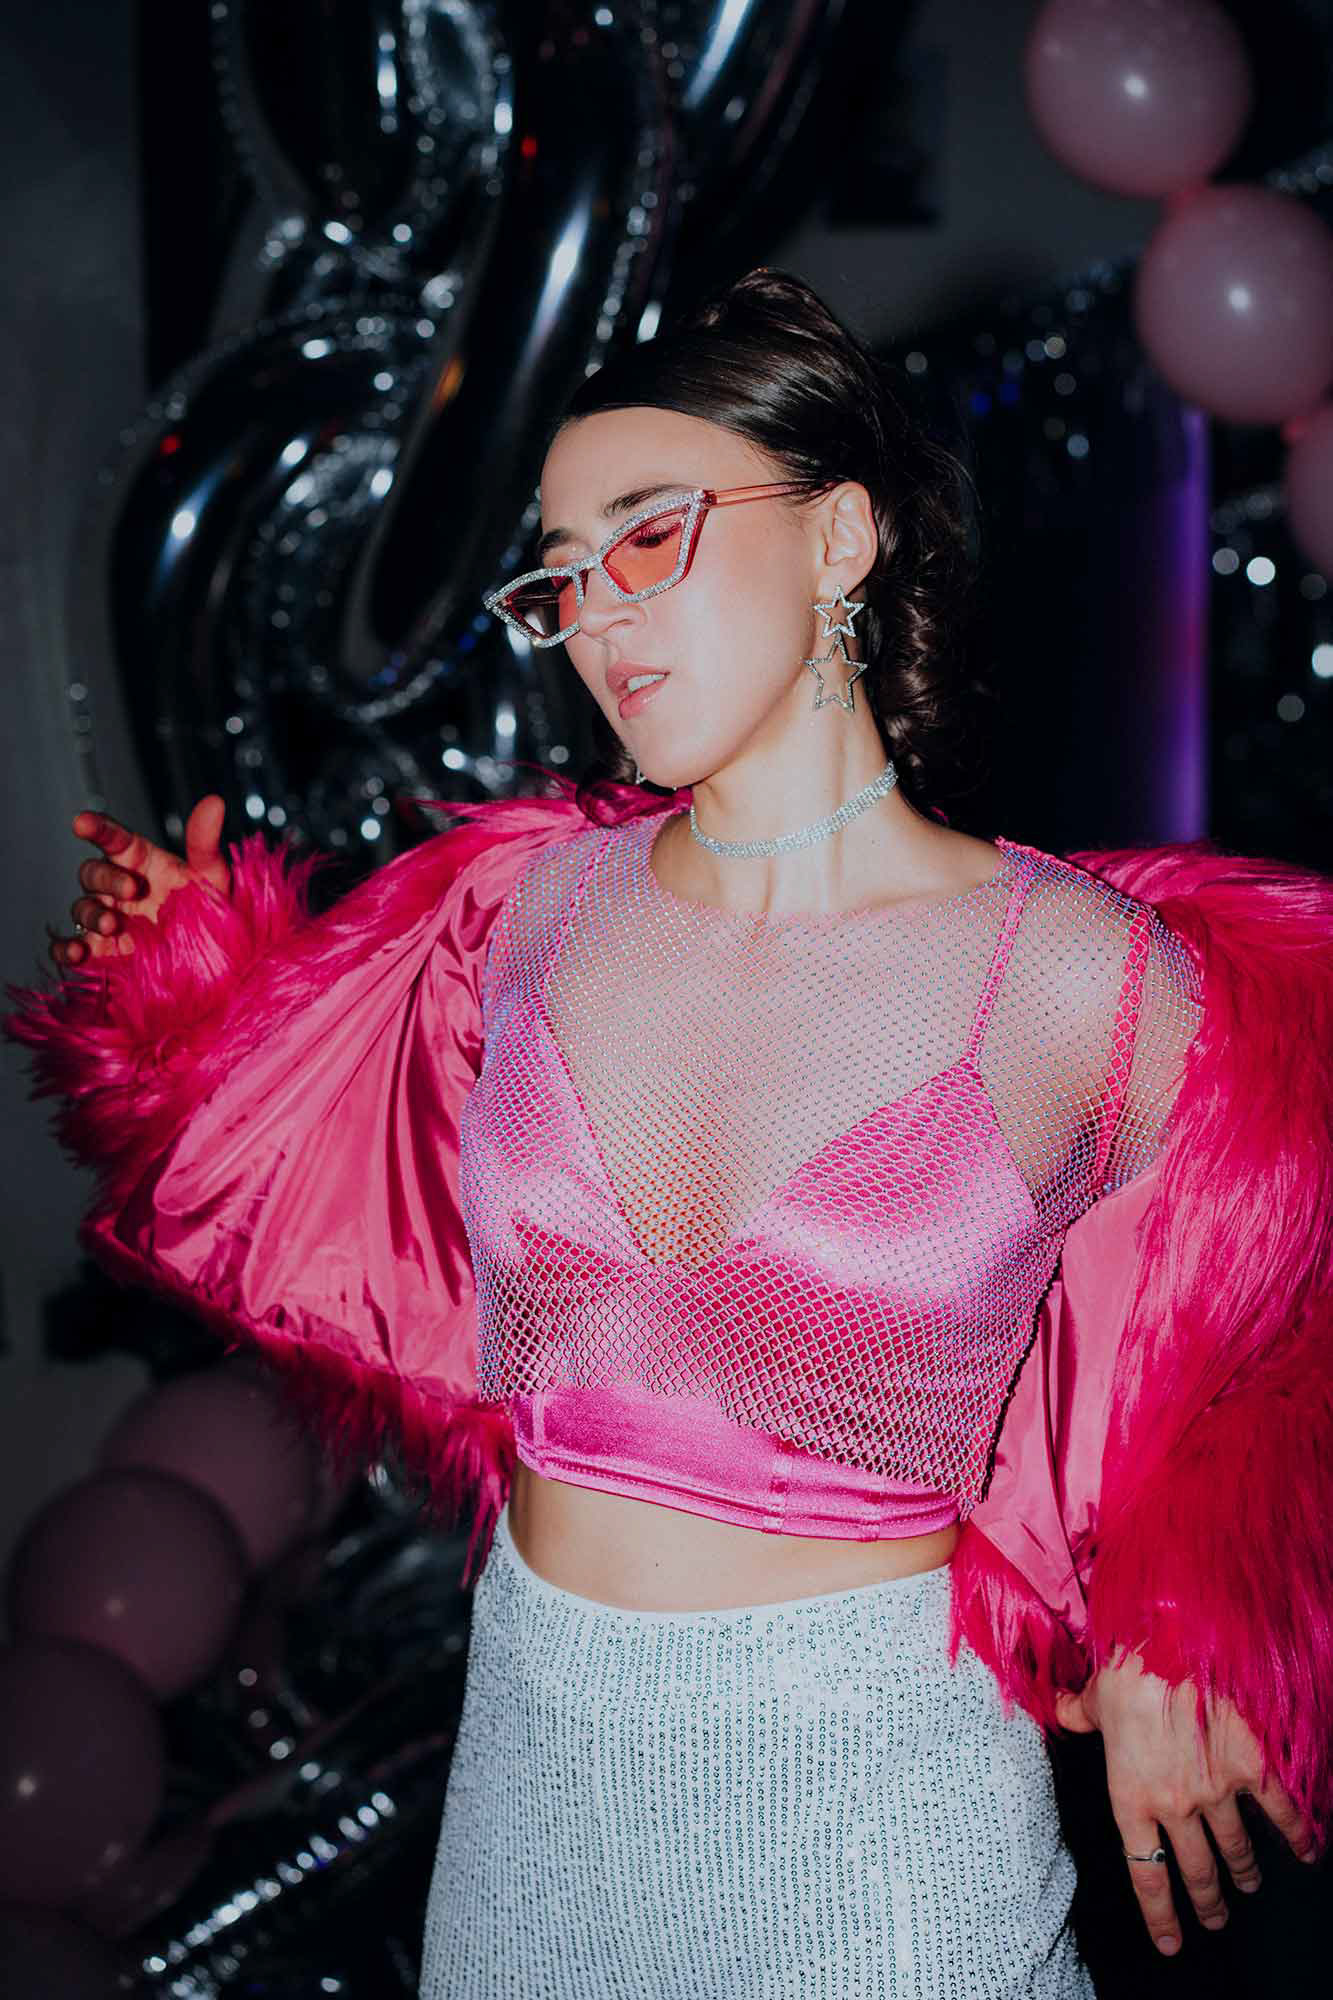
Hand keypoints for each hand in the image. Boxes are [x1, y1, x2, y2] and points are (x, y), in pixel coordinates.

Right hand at [48, 795, 230, 968]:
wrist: (215, 967)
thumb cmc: (210, 916)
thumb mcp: (212, 880)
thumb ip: (205, 844)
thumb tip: (214, 802)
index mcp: (140, 863)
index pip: (112, 838)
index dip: (96, 828)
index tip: (83, 823)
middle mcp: (117, 888)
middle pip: (93, 872)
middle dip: (107, 878)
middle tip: (132, 890)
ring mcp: (106, 919)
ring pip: (81, 907)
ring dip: (92, 913)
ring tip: (112, 925)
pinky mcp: (100, 952)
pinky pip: (70, 946)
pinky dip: (66, 948)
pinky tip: (77, 953)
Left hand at [1055, 1652, 1318, 1956]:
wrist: (1170, 1639)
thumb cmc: (1127, 1665)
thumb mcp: (1094, 1693)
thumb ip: (1080, 1712)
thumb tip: (1063, 1711)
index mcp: (1130, 1794)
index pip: (1145, 1870)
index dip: (1159, 1913)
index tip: (1171, 1943)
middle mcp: (1174, 1804)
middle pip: (1196, 1870)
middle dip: (1208, 1902)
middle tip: (1217, 1921)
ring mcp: (1216, 1789)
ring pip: (1236, 1849)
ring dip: (1244, 1873)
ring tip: (1249, 1886)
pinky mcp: (1252, 1767)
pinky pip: (1280, 1814)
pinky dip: (1297, 1837)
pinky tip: (1306, 1853)